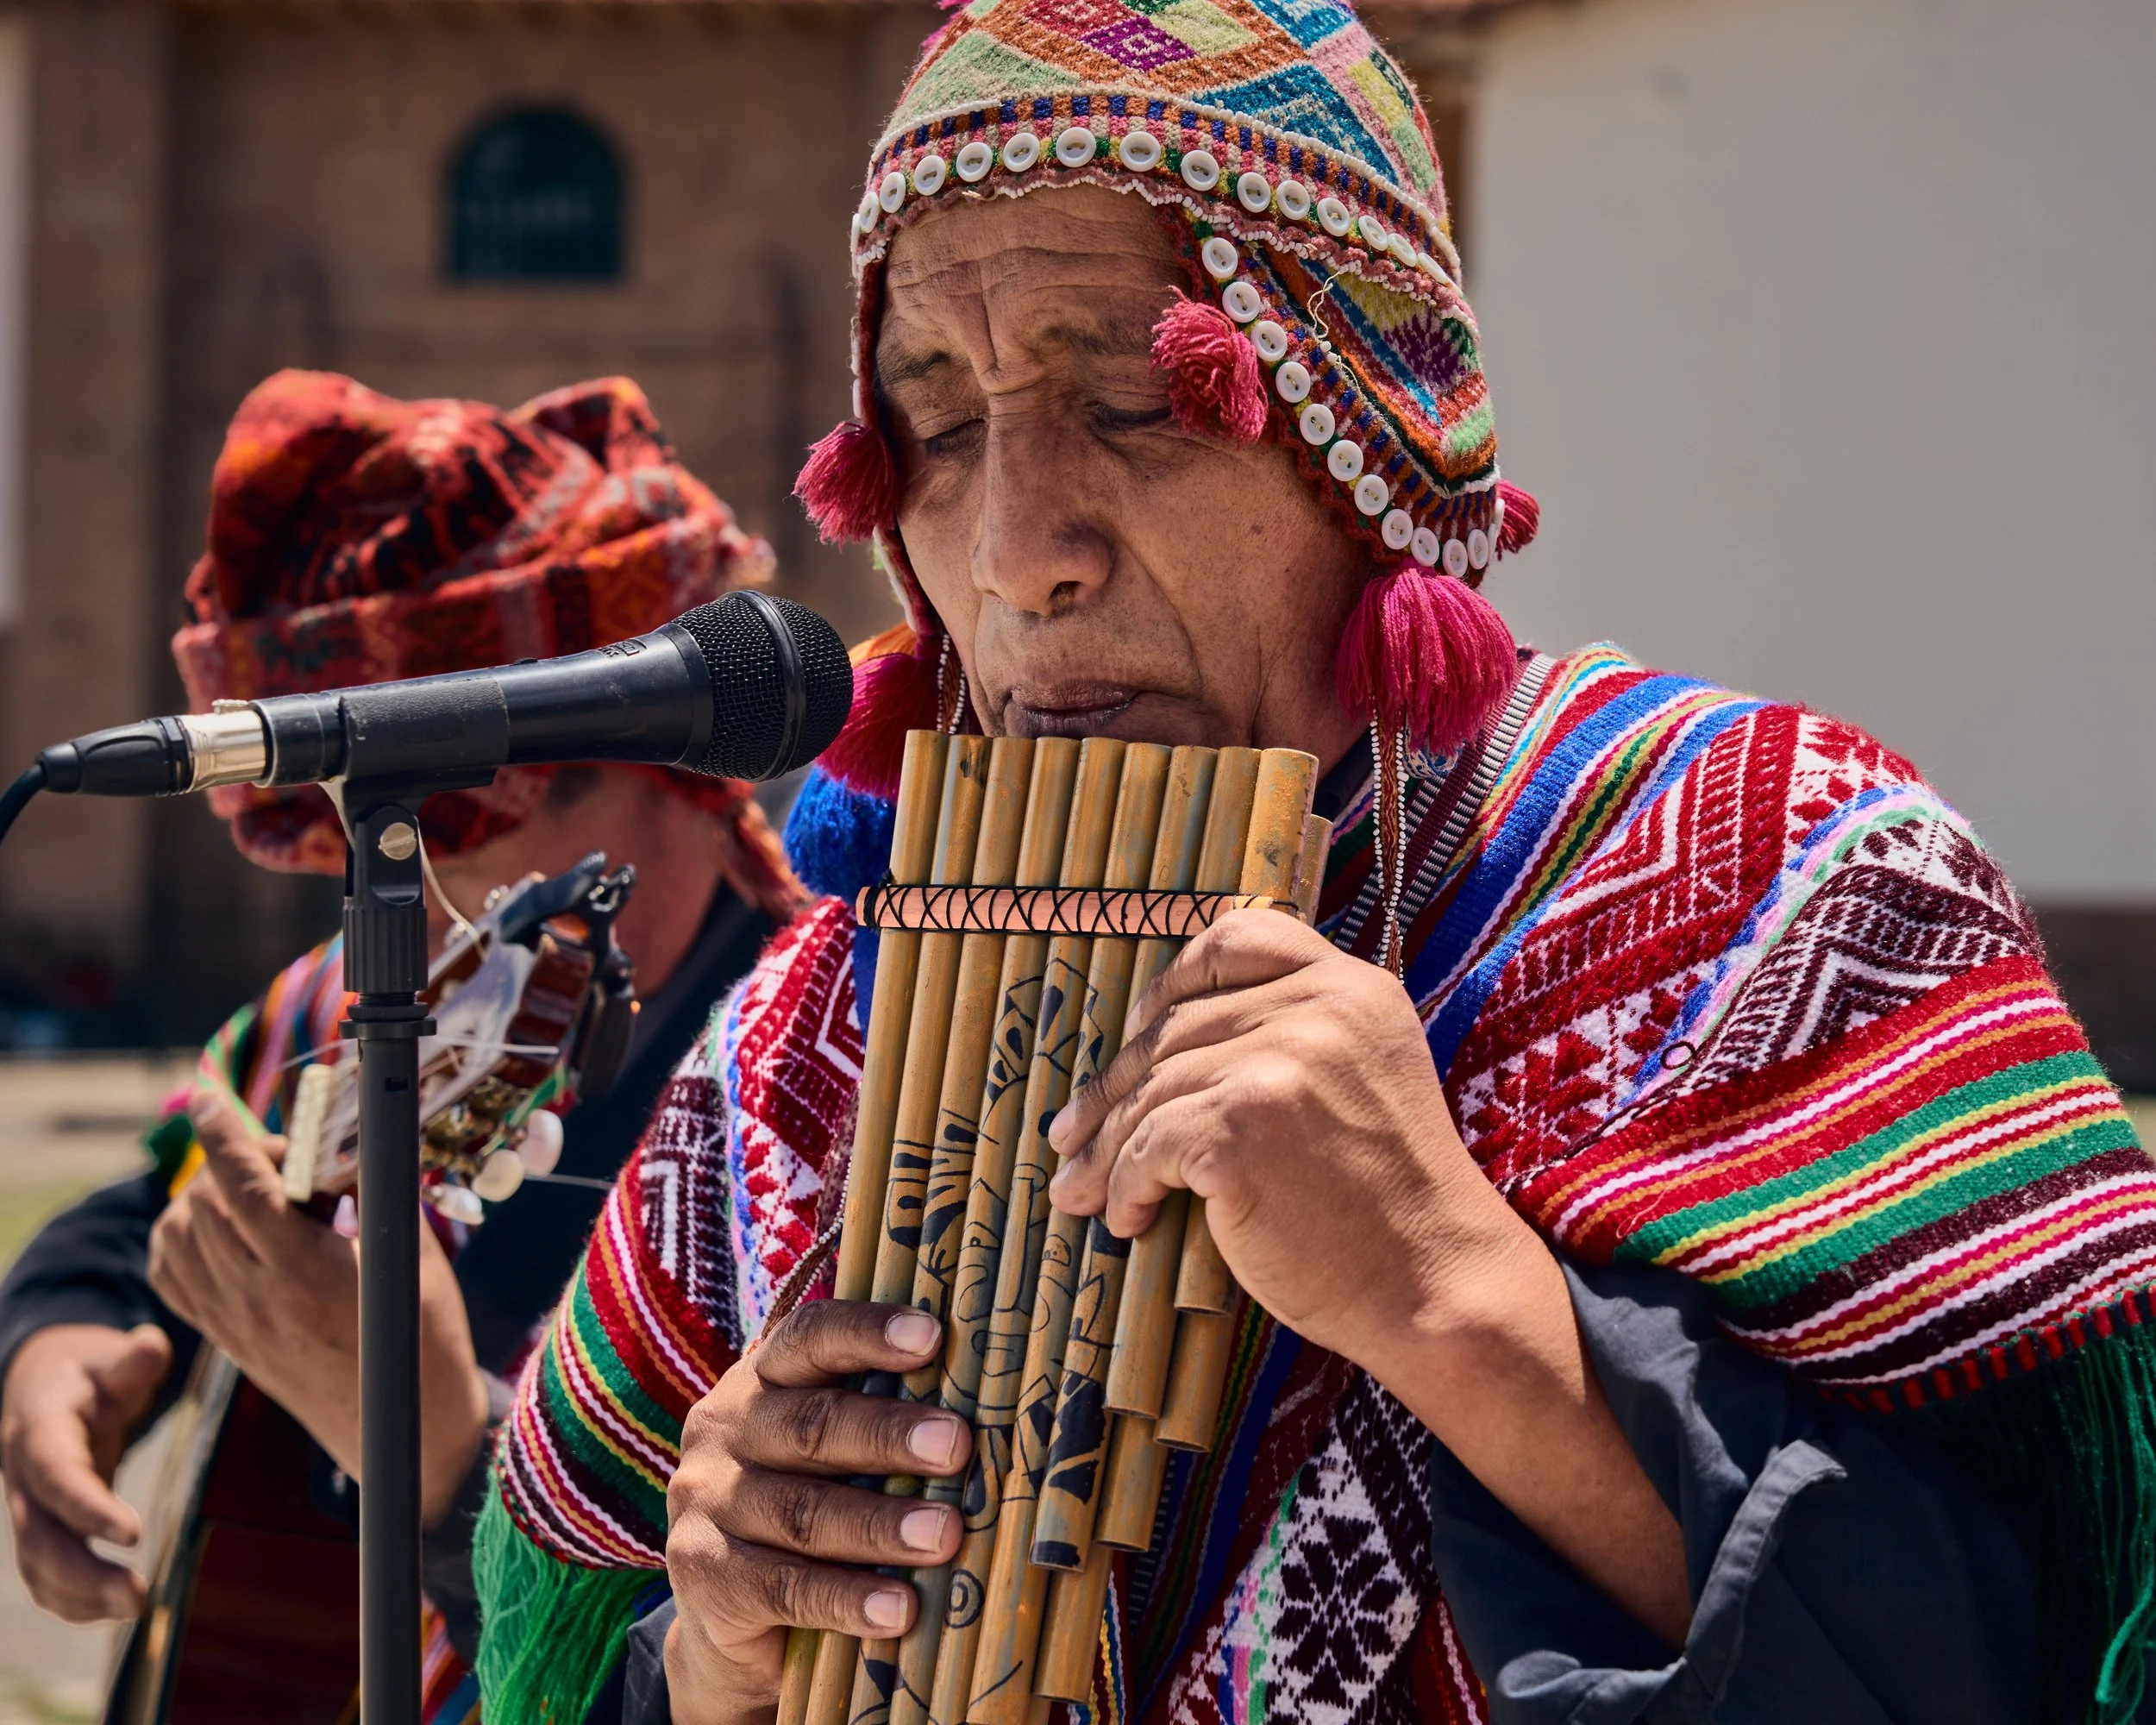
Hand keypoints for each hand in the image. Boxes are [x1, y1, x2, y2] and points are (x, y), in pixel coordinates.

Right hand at [0, 1323, 170, 1620]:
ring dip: (81, 1596)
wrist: (45, 1388)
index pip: (57, 1474)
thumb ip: (131, 1359)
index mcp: (40, 1430)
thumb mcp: (108, 1357)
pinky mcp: (40, 1530)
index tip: (132, 1533)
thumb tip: (152, 1345)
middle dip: (83, 1572)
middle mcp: (24, 1477)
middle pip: (41, 1536)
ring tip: (135, 1607)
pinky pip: (44, 1575)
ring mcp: (27, 1510)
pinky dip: (73, 1601)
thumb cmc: (88, 1373)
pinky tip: (113, 1610)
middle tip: (138, 1594)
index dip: (88, 1507)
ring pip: (39, 1565)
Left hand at [147, 1090, 489, 1526]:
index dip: (222, 1136)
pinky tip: (221, 1228)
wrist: (405, 1435)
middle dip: (235, 1162)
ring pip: (177, 1232)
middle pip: (205, 1201)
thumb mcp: (414, 1258)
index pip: (241, 1188)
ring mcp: (231, 1321)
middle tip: (292, 1165)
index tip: (211, 1099)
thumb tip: (366, 1137)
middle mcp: (255, 1296)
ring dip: (206, 1196)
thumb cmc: (423, 1343)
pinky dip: (180, 1237)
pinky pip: (169, 1273)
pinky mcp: (224, 1339)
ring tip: (262, 1197)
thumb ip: (382, 1194)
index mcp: (306, 1272)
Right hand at [663, 1303, 970, 1724]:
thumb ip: (887, 1419)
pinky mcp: (703, 1575)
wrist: (735, 1616)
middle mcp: (723, 1429)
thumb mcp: (838, 1454)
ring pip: (802, 1510)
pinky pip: (782, 1586)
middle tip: (956, 1446)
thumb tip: (997, 1405)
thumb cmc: (817, 1504)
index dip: (868, 1333)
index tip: (932, 1335)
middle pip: (812, 1424)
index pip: (810, 1337)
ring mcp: (705, 1502)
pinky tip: (900, 1610)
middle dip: (888, 1434)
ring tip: (946, 1535)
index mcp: (762, 1379)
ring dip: (881, 1524)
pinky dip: (847, 1598)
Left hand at [1049, 910, 1692, 1645]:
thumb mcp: (1366, 1079)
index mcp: (1353, 987)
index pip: (1237, 938)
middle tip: (1071, 1135)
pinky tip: (1127, 1218)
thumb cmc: (1392, 1204)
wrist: (1441, 1286)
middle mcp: (1320, 1007)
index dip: (1172, 982)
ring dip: (1106, 1147)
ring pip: (1153, 1090)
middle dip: (1113, 1087)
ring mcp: (1282, 1062)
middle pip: (1176, 1025)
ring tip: (1080, 1190)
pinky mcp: (1245, 1126)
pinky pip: (1150, 1146)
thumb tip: (1165, 1039)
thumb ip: (1300, 1037)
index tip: (1136, 1031)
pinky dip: (1126, 1185)